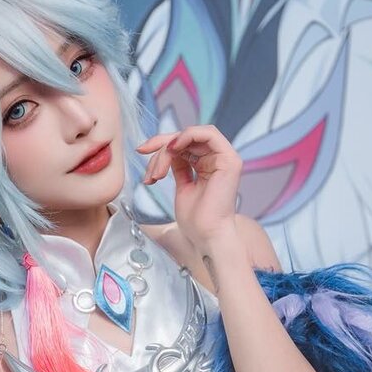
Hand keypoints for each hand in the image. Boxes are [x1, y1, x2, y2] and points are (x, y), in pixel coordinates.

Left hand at [136, 125, 242, 249]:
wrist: (207, 237)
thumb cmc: (196, 222)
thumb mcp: (182, 187)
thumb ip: (178, 166)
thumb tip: (165, 150)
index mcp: (208, 166)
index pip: (183, 144)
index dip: (161, 144)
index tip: (142, 152)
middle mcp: (218, 160)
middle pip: (185, 138)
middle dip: (160, 145)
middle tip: (143, 154)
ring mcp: (225, 158)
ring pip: (191, 136)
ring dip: (168, 147)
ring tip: (157, 172)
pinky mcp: (229, 160)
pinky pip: (208, 133)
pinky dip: (187, 136)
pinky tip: (172, 149)